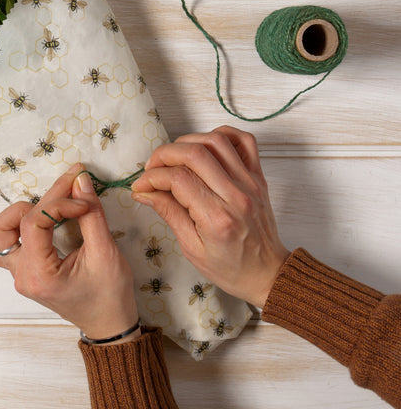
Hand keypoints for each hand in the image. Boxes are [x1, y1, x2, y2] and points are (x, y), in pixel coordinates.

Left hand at [0, 163, 139, 340]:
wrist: (108, 325)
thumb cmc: (109, 295)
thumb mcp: (106, 253)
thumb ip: (91, 213)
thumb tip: (79, 179)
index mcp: (39, 275)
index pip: (33, 222)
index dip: (57, 202)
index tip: (82, 199)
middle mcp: (21, 276)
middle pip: (5, 225)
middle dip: (38, 202)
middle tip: (68, 196)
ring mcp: (18, 274)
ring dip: (19, 215)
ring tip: (49, 210)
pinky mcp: (22, 271)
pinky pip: (3, 245)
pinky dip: (16, 229)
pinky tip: (39, 224)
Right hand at [131, 126, 289, 308]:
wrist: (267, 273)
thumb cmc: (230, 267)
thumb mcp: (191, 248)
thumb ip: (168, 213)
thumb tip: (143, 191)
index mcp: (218, 218)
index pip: (178, 179)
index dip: (153, 177)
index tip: (141, 185)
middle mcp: (236, 195)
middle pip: (195, 153)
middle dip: (164, 154)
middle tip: (152, 168)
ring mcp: (250, 182)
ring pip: (216, 140)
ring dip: (188, 141)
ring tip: (174, 157)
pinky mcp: (258, 176)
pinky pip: (243, 141)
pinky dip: (221, 135)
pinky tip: (204, 146)